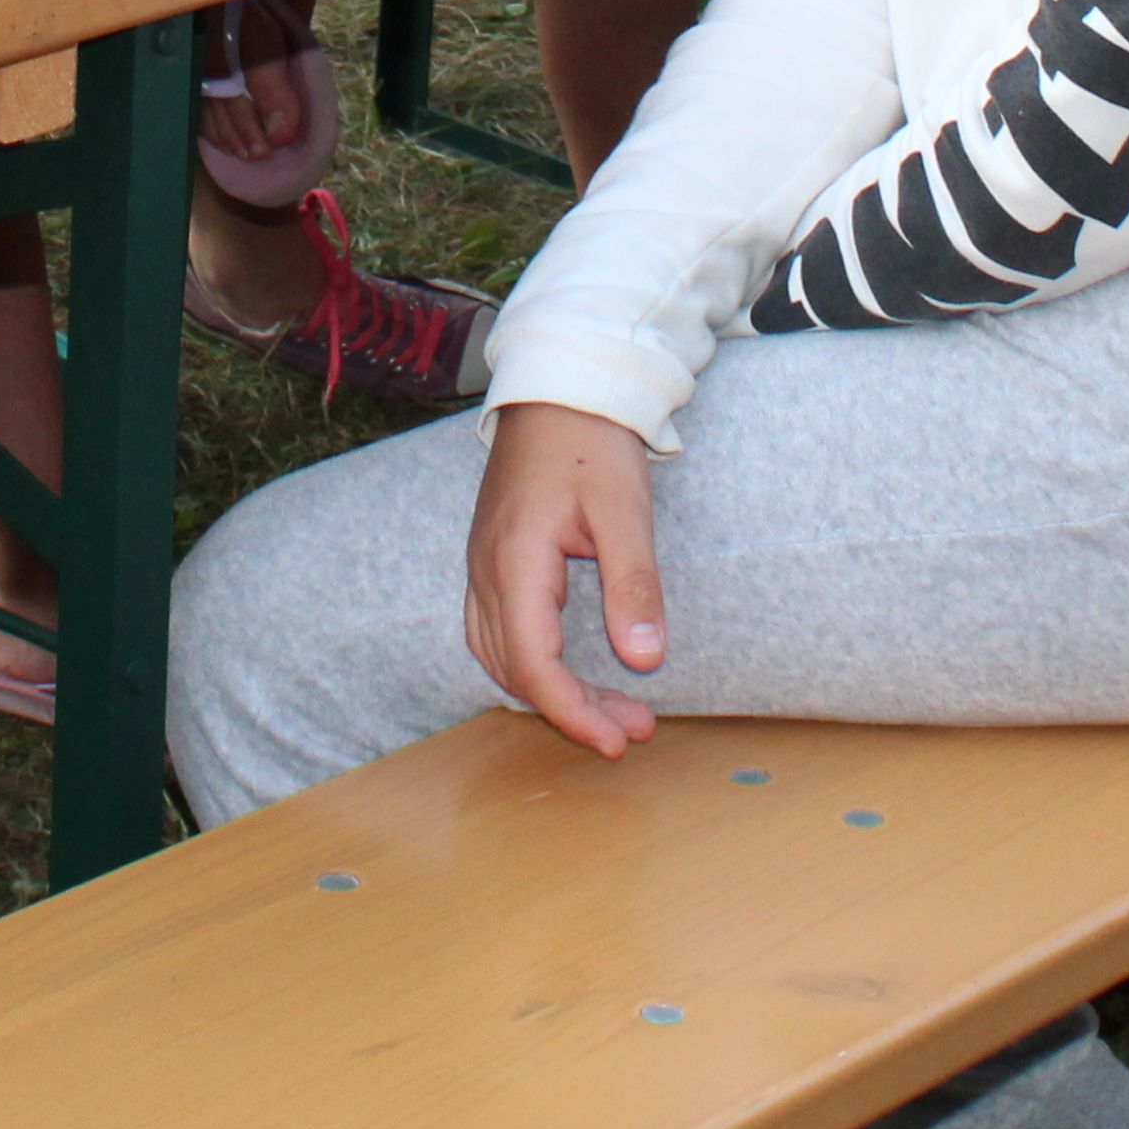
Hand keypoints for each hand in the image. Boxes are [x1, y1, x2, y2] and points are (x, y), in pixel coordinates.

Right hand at [464, 404, 663, 758]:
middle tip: (633, 730)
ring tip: (612, 709)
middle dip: (572, 709)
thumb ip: (634, 584)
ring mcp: (483, 565)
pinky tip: (570, 671)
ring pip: (500, 655)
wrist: (558, 388)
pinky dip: (531, 664)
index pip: (533, 664)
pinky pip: (497, 632)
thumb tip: (646, 660)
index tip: (619, 740)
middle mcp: (487, 571)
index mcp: (515, 562)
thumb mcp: (625, 511)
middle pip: (514, 669)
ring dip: (550, 691)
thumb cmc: (593, 442)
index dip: (573, 712)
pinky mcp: (493, 559)